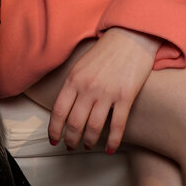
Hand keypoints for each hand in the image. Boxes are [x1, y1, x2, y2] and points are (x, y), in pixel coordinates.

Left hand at [49, 27, 158, 152]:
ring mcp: (107, 92)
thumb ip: (73, 85)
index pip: (58, 111)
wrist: (131, 37)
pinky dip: (112, 141)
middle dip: (70, 139)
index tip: (54, 139)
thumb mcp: (82, 65)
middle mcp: (88, 87)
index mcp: (74, 79)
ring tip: (87, 146)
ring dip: (88, 142)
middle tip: (70, 146)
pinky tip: (110, 148)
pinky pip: (117, 125)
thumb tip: (66, 108)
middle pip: (74, 123)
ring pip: (93, 128)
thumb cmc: (107, 51)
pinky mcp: (125, 96)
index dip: (54, 129)